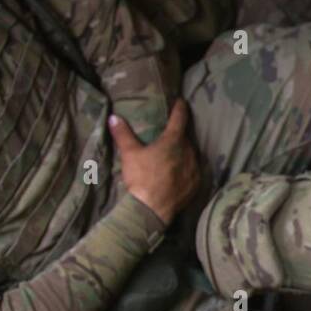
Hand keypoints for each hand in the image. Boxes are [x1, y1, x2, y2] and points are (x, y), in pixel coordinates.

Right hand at [109, 100, 199, 226]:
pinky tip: (178, 172)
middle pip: (185, 137)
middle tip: (169, 134)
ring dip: (183, 152)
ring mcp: (195, 168)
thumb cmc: (141, 178)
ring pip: (191, 154)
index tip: (180, 101)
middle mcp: (189, 151)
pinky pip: (193, 170)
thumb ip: (123, 134)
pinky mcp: (196, 183)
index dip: (180, 108)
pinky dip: (187, 168)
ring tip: (172, 154)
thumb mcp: (129, 154)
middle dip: (179, 135)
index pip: (180, 118)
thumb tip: (114, 118)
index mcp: (173, 140)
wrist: (152, 209)